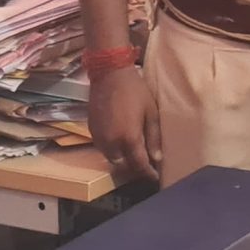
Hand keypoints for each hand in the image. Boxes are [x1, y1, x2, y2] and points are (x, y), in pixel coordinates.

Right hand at [90, 66, 161, 181]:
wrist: (109, 73)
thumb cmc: (135, 90)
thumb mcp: (150, 112)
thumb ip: (153, 137)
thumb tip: (157, 159)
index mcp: (128, 138)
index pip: (139, 165)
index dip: (148, 173)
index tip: (155, 177)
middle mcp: (111, 142)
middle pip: (123, 165)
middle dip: (134, 168)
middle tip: (145, 165)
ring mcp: (99, 137)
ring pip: (111, 157)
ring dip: (122, 159)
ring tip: (132, 154)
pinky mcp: (91, 130)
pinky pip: (103, 147)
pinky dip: (112, 149)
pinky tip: (120, 142)